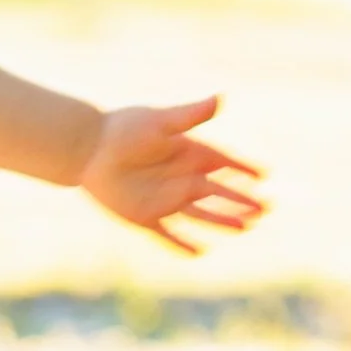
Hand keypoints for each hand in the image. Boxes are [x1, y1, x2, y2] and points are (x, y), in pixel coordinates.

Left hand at [76, 97, 266, 253]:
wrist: (86, 147)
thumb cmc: (123, 128)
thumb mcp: (159, 121)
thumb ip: (190, 116)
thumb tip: (221, 98)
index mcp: (187, 153)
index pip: (223, 163)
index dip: (243, 169)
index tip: (264, 175)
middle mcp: (180, 177)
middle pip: (218, 193)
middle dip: (241, 200)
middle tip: (264, 208)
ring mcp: (164, 199)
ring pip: (200, 214)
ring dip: (221, 221)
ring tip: (244, 227)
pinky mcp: (144, 217)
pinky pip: (167, 235)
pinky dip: (181, 244)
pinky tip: (200, 253)